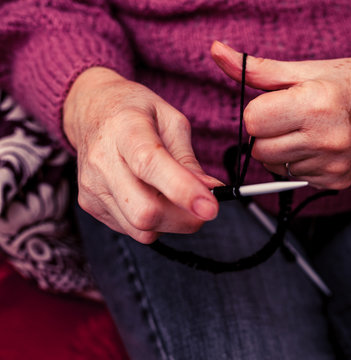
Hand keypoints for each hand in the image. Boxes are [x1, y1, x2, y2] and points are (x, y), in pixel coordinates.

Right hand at [63, 67, 221, 243]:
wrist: (92, 111)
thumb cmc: (136, 113)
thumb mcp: (172, 121)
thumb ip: (189, 159)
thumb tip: (210, 191)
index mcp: (126, 130)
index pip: (151, 165)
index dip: (183, 191)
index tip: (211, 208)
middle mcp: (103, 161)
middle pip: (144, 211)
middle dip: (184, 219)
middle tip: (203, 206)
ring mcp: (93, 187)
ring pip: (141, 229)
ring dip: (171, 222)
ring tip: (175, 197)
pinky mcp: (91, 205)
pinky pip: (132, 229)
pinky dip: (154, 222)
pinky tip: (154, 198)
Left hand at [211, 41, 350, 188]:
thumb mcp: (305, 69)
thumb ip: (255, 68)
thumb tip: (216, 51)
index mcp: (316, 104)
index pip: (252, 122)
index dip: (259, 112)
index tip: (277, 103)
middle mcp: (327, 139)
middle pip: (259, 149)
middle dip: (266, 133)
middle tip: (290, 117)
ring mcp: (333, 165)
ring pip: (274, 167)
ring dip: (281, 150)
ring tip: (308, 130)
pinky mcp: (337, 181)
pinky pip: (294, 178)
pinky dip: (299, 163)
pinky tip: (319, 146)